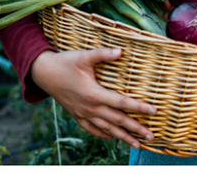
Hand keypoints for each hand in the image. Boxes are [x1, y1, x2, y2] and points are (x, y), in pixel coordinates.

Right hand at [30, 48, 155, 148]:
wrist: (42, 73)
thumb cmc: (65, 63)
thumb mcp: (84, 56)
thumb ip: (102, 54)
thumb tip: (120, 51)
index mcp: (94, 94)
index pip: (122, 103)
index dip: (139, 107)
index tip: (154, 111)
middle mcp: (90, 108)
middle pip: (117, 121)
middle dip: (135, 129)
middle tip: (151, 136)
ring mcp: (82, 113)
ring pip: (106, 128)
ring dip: (122, 137)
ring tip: (137, 144)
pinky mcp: (76, 114)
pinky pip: (91, 129)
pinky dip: (102, 134)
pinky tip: (110, 138)